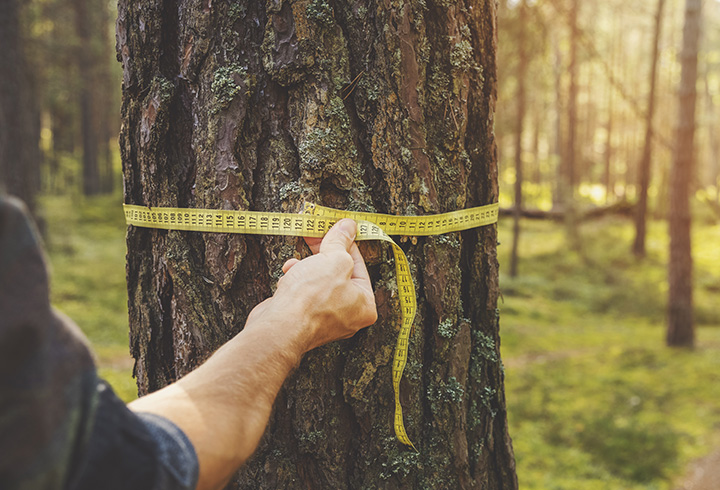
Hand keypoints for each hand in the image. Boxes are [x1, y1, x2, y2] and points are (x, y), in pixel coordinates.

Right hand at [247, 219, 376, 352]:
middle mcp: (348, 315)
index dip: (345, 242)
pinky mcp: (304, 320)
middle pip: (338, 273)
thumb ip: (341, 241)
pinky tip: (288, 278)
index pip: (358, 264)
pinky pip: (304, 294)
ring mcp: (325, 320)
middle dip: (322, 254)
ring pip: (318, 282)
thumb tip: (348, 226)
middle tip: (312, 235)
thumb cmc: (311, 298)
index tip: (335, 226)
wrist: (278, 327)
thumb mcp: (334, 259)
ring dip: (306, 267)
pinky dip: (296, 282)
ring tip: (295, 264)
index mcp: (365, 304)